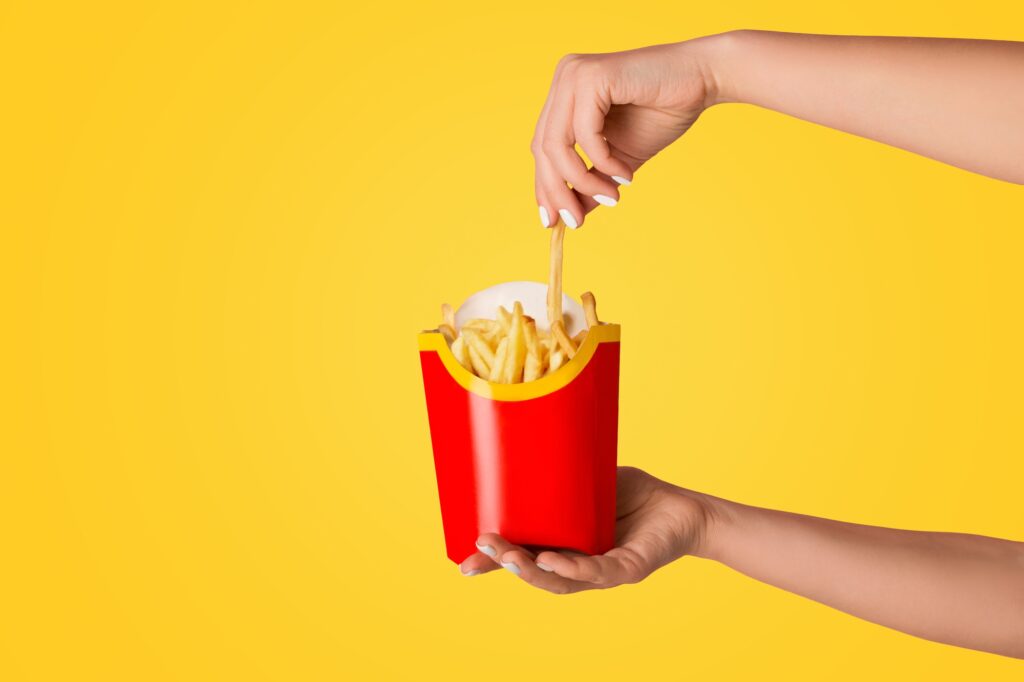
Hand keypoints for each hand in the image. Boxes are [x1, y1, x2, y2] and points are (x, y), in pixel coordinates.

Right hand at [458, 467, 709, 593]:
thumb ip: (558, 474)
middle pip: (535, 572)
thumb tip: (519, 444)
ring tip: (507, 556)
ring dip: (530, 570)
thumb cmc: (634, 496)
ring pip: (559, 580)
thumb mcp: (587, 482)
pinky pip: (597, 572)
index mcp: (565, 546)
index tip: (463, 563)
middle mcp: (579, 565)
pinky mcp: (629, 568)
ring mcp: (603, 570)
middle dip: (505, 563)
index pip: (524, 559)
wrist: (684, 509)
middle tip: (480, 548)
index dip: (494, 564)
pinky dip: (572, 568)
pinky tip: (550, 560)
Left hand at [532, 37, 721, 228]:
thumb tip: (573, 215)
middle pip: (542, 148)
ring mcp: (575, 73)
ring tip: (611, 198)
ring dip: (582, 181)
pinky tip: (624, 174)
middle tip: (577, 222)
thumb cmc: (663, 112)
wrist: (703, 80)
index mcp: (565, 93)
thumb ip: (593, 180)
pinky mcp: (593, 76)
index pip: (542, 146)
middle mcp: (564, 77)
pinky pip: (585, 133)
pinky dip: (603, 161)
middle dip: (558, 191)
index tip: (554, 222)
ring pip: (557, 144)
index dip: (545, 186)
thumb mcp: (619, 158)